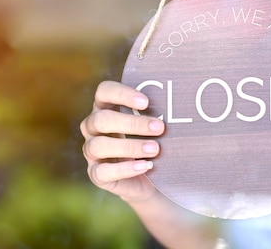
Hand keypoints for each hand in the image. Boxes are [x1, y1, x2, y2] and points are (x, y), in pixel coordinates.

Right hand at [80, 81, 164, 201]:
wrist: (150, 178)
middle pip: (101, 119)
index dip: (121, 94)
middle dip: (131, 123)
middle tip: (159, 128)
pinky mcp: (96, 174)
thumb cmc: (152, 142)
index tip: (146, 102)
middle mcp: (93, 128)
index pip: (104, 92)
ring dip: (130, 147)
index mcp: (105, 108)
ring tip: (155, 149)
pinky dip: (125, 169)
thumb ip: (157, 113)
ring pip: (98, 146)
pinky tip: (145, 166)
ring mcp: (91, 152)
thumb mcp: (154, 126)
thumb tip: (179, 105)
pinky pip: (102, 172)